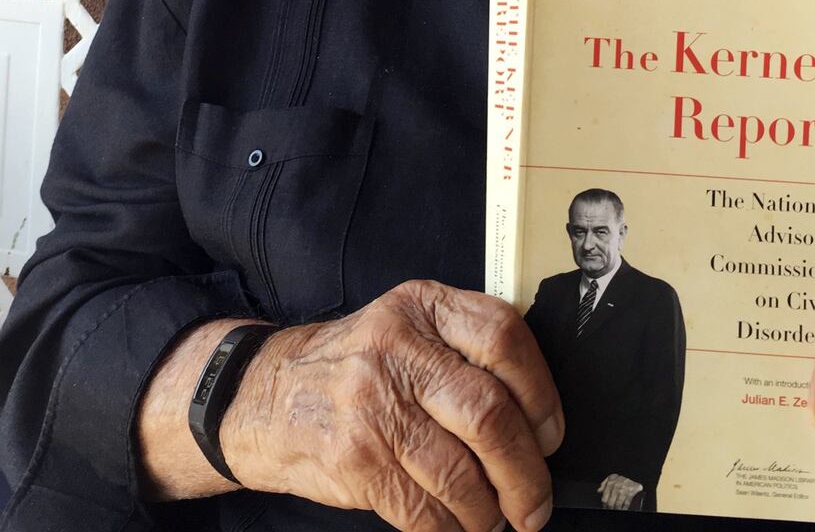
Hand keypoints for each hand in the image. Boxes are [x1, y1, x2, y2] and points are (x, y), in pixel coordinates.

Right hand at [221, 279, 563, 531]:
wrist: (265, 395)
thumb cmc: (353, 368)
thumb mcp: (405, 329)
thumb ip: (464, 351)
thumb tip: (538, 424)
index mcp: (421, 305)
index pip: (504, 336)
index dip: (541, 394)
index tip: (550, 436)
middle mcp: (396, 346)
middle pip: (490, 414)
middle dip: (526, 474)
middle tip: (534, 503)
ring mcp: (372, 402)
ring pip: (461, 473)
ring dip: (489, 512)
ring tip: (492, 519)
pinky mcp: (355, 458)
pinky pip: (423, 510)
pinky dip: (450, 529)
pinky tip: (454, 526)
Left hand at [596, 473, 642, 510]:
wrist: (634, 476)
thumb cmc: (621, 479)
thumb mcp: (611, 478)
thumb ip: (604, 484)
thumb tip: (599, 490)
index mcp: (611, 481)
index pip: (605, 496)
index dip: (604, 504)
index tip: (605, 506)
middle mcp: (617, 485)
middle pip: (611, 501)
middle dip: (610, 507)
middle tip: (610, 510)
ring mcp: (624, 488)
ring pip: (618, 503)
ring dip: (617, 509)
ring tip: (616, 510)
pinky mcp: (632, 491)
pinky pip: (626, 503)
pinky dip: (624, 508)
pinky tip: (623, 509)